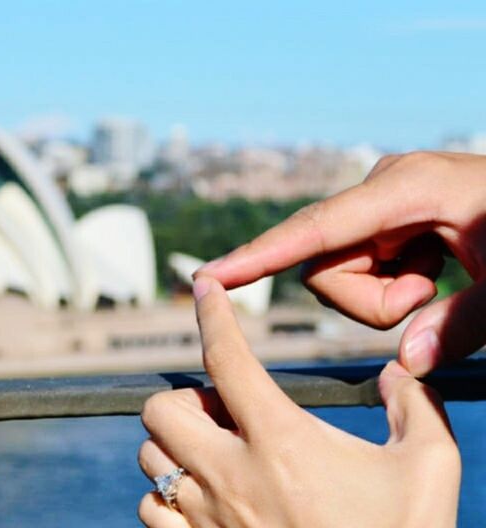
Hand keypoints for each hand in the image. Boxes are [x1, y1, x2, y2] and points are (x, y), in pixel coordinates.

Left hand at [137, 276, 459, 526]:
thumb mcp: (428, 469)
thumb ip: (413, 408)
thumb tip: (395, 372)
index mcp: (281, 442)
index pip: (228, 358)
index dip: (213, 314)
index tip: (203, 288)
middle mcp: (230, 477)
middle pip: (161, 409)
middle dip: (186, 400)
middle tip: (224, 414)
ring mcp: (206, 519)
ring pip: (151, 459)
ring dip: (176, 447)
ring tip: (216, 455)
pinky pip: (151, 510)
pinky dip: (166, 496)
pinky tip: (203, 499)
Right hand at [197, 152, 485, 375]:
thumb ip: (464, 324)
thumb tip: (408, 366)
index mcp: (406, 189)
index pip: (316, 229)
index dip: (260, 256)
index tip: (210, 275)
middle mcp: (381, 190)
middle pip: (326, 265)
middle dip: (371, 300)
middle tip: (429, 295)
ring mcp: (380, 204)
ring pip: (340, 272)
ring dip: (385, 295)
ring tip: (436, 279)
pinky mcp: (385, 219)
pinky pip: (361, 266)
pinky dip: (393, 285)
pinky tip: (433, 268)